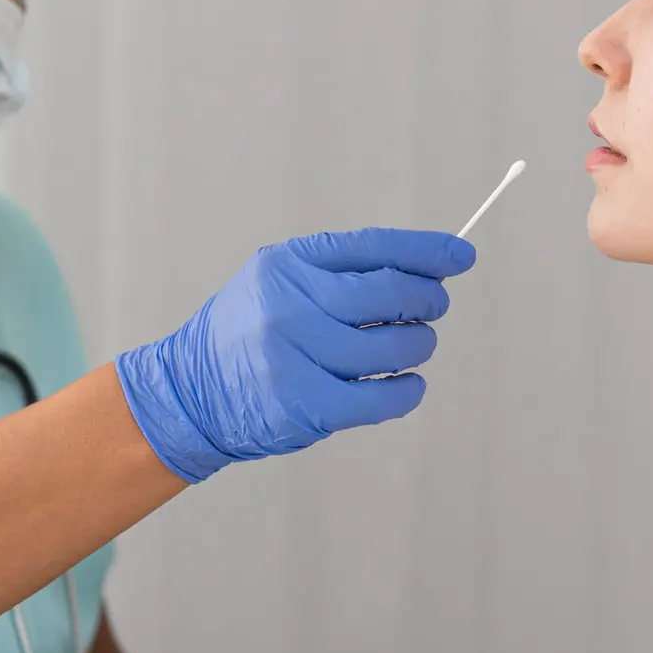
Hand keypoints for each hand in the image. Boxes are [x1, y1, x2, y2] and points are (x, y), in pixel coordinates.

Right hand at [114, 229, 476, 481]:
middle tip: (434, 308)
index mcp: (287, 264)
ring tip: (415, 347)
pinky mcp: (303, 404)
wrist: (190, 394)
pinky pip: (380, 397)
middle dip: (427, 300)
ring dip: (418, 346)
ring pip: (392, 347)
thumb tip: (425, 272)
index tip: (462, 256)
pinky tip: (409, 385)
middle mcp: (289, 303)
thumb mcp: (277, 284)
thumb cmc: (250, 334)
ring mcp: (293, 354)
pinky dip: (406, 392)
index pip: (372, 247)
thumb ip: (338, 274)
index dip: (425, 250)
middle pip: (390, 293)